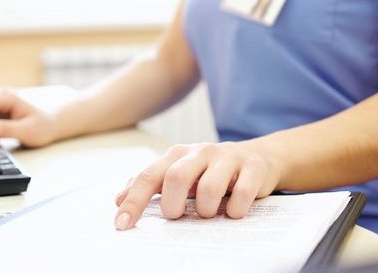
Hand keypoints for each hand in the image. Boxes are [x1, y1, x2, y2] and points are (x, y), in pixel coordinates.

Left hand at [113, 142, 280, 229]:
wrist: (259, 158)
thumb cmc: (210, 171)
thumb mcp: (179, 172)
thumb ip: (151, 184)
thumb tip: (118, 200)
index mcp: (177, 154)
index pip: (149, 177)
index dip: (134, 202)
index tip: (122, 225)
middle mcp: (200, 152)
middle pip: (176, 177)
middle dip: (173, 205)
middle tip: (177, 216)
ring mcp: (227, 158)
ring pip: (209, 187)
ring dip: (206, 209)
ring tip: (209, 213)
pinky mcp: (253, 168)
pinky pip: (241, 194)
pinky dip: (234, 210)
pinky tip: (233, 212)